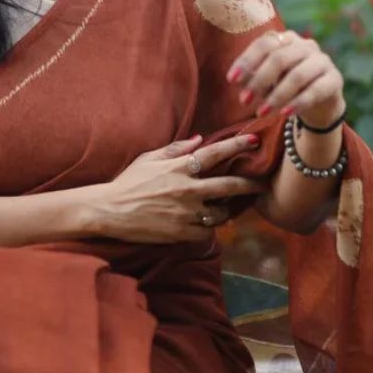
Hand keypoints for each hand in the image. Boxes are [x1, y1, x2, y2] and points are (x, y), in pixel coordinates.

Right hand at [91, 133, 267, 243]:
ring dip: (225, 210)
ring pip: (220, 213)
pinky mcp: (182, 233)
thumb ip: (175, 149)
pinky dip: (208, 228)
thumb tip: (199, 139)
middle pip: (228, 186)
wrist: (109, 211)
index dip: (236, 146)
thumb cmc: (128, 182)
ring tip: (226, 208)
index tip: (253, 140)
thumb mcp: (149, 159)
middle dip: (249, 184)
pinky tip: (205, 223)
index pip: (214, 154)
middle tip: (263, 184)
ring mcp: (186, 213)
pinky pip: (206, 232)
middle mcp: (187, 190)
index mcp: (179, 168)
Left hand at [226, 29, 345, 127]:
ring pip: (297, 76)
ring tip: (261, 112)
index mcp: (286, 39)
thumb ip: (254, 76)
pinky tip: (284, 114)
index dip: (247, 61)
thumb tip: (237, 80)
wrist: (318, 101)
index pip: (264, 43)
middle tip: (244, 100)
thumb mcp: (267, 80)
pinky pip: (315, 90)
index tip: (232, 80)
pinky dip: (297, 103)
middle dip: (258, 81)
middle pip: (279, 58)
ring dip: (276, 96)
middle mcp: (306, 45)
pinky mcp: (335, 79)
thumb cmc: (285, 85)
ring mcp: (323, 60)